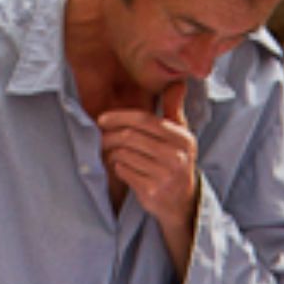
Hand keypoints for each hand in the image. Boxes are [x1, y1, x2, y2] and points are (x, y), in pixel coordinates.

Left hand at [97, 80, 198, 234]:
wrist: (183, 201)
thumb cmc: (176, 161)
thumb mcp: (181, 135)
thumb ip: (174, 108)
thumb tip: (178, 81)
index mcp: (183, 138)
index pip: (145, 120)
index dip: (120, 117)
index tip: (102, 119)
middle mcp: (177, 156)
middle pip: (131, 137)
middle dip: (111, 136)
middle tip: (101, 137)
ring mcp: (165, 175)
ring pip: (125, 154)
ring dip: (112, 152)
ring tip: (110, 152)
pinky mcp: (152, 191)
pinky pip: (124, 171)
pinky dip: (117, 167)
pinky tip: (120, 166)